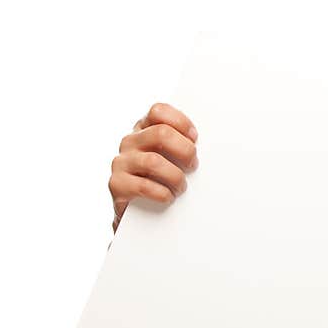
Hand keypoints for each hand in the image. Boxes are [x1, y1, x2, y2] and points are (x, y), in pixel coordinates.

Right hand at [108, 103, 198, 232]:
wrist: (139, 215)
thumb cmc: (163, 182)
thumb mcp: (173, 159)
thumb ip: (182, 146)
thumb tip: (210, 146)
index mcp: (144, 129)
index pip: (158, 111)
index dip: (181, 122)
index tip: (195, 139)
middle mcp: (130, 142)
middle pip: (161, 133)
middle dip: (185, 150)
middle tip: (193, 166)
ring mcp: (121, 162)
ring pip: (153, 161)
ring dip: (175, 177)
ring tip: (182, 187)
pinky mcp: (117, 184)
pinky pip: (143, 186)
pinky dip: (162, 193)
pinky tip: (168, 197)